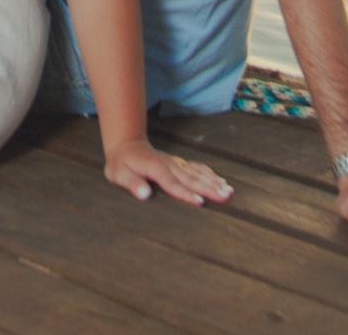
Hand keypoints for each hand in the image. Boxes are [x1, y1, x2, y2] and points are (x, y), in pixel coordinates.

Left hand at [103, 139, 233, 206]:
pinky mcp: (179, 163)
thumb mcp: (118, 174)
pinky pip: (197, 168)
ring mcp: (176, 163)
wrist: (126, 144)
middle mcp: (169, 164)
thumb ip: (132, 184)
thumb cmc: (121, 163)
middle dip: (209, 188)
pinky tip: (220, 181)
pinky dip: (209, 174)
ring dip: (214, 182)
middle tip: (226, 196)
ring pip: (197, 173)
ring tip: (229, 191)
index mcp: (155, 168)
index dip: (186, 194)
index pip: (173, 184)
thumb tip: (144, 195)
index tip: (200, 202)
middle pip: (191, 178)